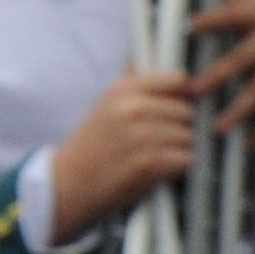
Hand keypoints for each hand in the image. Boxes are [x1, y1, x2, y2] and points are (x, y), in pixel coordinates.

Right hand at [42, 70, 198, 246]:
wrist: (67, 184)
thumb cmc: (91, 146)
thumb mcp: (105, 105)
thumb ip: (135, 84)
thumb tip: (167, 69)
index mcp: (122, 89)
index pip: (177, 80)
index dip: (181, 96)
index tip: (173, 110)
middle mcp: (132, 108)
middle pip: (186, 111)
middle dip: (178, 127)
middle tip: (157, 141)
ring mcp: (140, 135)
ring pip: (188, 136)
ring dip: (177, 150)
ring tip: (154, 157)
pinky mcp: (148, 163)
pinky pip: (185, 159)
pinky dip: (176, 168)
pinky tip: (156, 170)